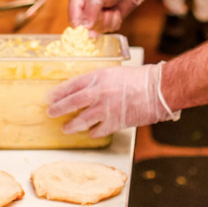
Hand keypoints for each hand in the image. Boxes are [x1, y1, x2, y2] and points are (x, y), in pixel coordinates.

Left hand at [46, 61, 179, 137]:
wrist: (157, 89)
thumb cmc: (140, 78)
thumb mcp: (114, 72)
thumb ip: (99, 81)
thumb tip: (85, 90)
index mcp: (98, 76)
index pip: (71, 85)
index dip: (58, 92)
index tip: (50, 97)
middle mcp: (99, 92)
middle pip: (72, 102)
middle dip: (58, 109)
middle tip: (50, 113)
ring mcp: (106, 108)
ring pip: (81, 120)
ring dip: (72, 125)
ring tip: (65, 128)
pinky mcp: (115, 122)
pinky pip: (98, 130)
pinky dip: (92, 133)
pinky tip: (90, 133)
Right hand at [68, 0, 145, 32]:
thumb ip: (90, 12)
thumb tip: (85, 28)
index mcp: (76, 1)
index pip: (73, 21)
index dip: (81, 29)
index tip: (91, 31)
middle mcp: (84, 11)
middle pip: (87, 28)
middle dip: (100, 20)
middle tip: (105, 8)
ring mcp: (96, 17)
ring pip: (100, 29)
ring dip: (109, 19)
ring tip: (111, 7)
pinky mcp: (107, 21)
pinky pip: (109, 29)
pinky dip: (115, 20)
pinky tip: (116, 10)